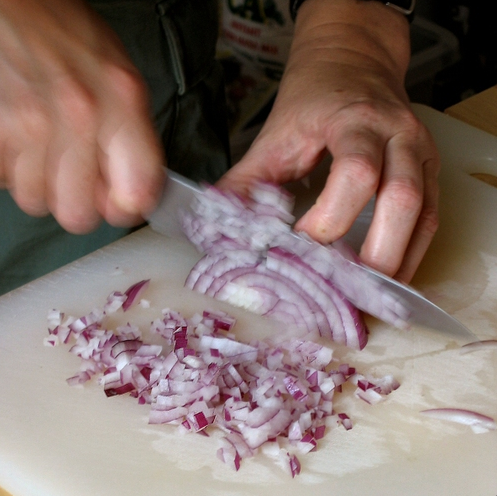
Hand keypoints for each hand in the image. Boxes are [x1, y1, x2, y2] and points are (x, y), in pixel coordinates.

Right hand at [0, 0, 164, 232]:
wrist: (18, 5)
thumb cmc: (76, 41)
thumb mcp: (125, 84)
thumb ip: (134, 143)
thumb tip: (131, 196)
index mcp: (122, 102)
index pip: (135, 194)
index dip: (129, 209)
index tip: (124, 203)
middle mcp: (77, 116)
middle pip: (77, 215)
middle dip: (82, 205)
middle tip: (83, 182)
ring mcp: (27, 123)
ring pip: (37, 202)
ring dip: (46, 188)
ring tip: (51, 155)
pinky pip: (6, 180)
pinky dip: (16, 171)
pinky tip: (26, 144)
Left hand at [217, 0, 439, 282]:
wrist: (353, 61)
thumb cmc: (313, 96)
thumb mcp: (275, 133)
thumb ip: (246, 181)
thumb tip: (220, 228)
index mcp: (355, 120)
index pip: (355, 174)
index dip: (328, 218)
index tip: (299, 246)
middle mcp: (397, 135)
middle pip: (402, 199)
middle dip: (376, 252)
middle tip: (345, 287)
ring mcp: (420, 153)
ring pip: (424, 214)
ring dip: (399, 260)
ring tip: (370, 293)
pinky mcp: (429, 169)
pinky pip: (431, 217)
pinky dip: (411, 251)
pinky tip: (389, 275)